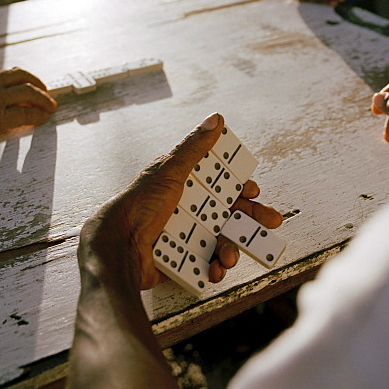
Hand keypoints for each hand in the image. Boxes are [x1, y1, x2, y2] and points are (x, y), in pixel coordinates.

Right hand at [0, 66, 57, 163]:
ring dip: (44, 99)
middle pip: (21, 75)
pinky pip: (25, 114)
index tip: (25, 89)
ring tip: (51, 106)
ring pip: (28, 92)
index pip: (2, 73)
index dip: (17, 82)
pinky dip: (38, 115)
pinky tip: (42, 119)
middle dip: (37, 83)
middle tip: (46, 92)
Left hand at [80, 114, 282, 290]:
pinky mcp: (180, 259)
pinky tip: (215, 269)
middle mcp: (187, 208)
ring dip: (231, 248)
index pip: (220, 183)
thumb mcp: (171, 170)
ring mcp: (185, 234)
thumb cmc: (139, 203)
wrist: (117, 247)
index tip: (254, 191)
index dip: (240, 187)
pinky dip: (214, 267)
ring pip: (221, 239)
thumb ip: (195, 147)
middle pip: (228, 212)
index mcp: (185, 184)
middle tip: (271, 222)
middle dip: (250, 219)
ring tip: (229, 256)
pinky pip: (206, 262)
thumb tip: (216, 118)